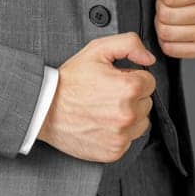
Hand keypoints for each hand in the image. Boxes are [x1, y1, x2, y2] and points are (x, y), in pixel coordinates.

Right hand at [37, 32, 156, 161]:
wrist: (45, 108)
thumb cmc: (69, 82)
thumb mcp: (97, 50)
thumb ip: (129, 44)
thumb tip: (149, 59)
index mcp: (128, 87)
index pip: (149, 82)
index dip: (131, 78)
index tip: (115, 81)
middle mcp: (128, 114)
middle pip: (146, 102)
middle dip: (131, 97)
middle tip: (107, 94)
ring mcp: (121, 135)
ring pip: (141, 122)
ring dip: (128, 116)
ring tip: (104, 110)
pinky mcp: (114, 151)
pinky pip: (129, 140)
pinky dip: (118, 134)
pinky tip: (101, 124)